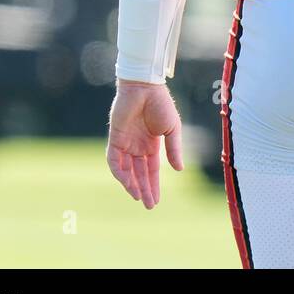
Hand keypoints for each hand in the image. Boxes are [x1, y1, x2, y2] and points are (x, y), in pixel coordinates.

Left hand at [106, 80, 183, 208]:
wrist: (144, 87)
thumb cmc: (160, 104)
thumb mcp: (172, 129)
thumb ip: (174, 149)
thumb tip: (179, 170)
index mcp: (152, 144)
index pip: (151, 170)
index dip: (154, 185)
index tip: (157, 201)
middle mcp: (137, 147)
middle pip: (139, 174)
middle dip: (144, 189)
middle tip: (149, 206)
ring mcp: (125, 143)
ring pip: (126, 170)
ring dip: (131, 184)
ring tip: (138, 197)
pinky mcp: (115, 138)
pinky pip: (114, 160)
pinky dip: (119, 172)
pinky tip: (127, 182)